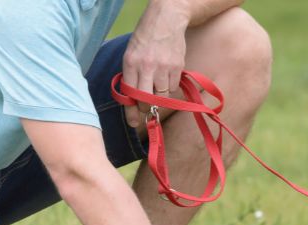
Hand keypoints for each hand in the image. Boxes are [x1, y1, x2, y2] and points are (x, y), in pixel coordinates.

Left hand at [122, 1, 188, 126]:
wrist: (166, 19)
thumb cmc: (145, 38)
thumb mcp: (131, 53)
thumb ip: (131, 75)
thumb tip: (132, 101)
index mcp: (131, 62)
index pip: (130, 94)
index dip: (132, 111)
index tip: (134, 122)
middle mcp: (146, 66)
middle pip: (147, 100)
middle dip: (147, 108)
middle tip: (148, 108)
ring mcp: (164, 67)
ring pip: (162, 96)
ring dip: (160, 96)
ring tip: (158, 84)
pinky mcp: (178, 67)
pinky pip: (174, 87)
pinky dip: (170, 86)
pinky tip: (167, 74)